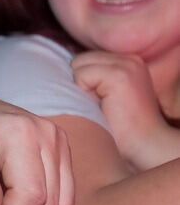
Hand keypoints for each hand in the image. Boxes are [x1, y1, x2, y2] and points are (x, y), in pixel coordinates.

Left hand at [72, 50, 170, 169]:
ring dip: (83, 88)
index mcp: (128, 61)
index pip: (86, 58)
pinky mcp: (119, 74)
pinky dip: (85, 92)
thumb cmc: (122, 127)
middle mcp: (129, 59)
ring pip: (78, 65)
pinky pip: (81, 75)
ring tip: (104, 105)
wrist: (145, 146)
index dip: (83, 81)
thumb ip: (94, 76)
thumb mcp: (107, 94)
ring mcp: (126, 64)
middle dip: (82, 83)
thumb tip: (58, 69)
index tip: (99, 100)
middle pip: (80, 59)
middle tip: (102, 104)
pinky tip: (105, 106)